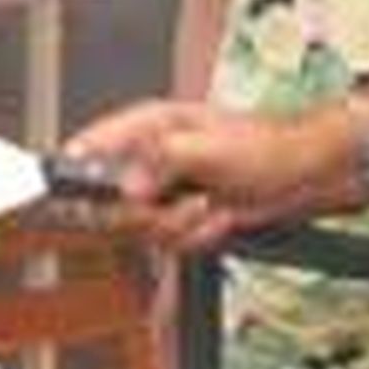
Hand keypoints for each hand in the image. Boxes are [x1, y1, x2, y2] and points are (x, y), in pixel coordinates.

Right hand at [66, 99, 328, 249]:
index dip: (73, 168)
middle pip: (111, 202)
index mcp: (151, 127)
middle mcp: (153, 159)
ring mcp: (169, 191)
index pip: (92, 146)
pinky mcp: (185, 218)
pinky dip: (199, 236)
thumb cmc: (269, 146)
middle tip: (182, 200)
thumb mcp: (208, 146)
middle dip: (148, 211)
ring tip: (211, 205)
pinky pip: (171, 241)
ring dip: (181, 225)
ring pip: (142, 228)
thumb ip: (160, 163)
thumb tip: (128, 187)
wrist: (306, 178)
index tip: (62, 188)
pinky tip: (220, 218)